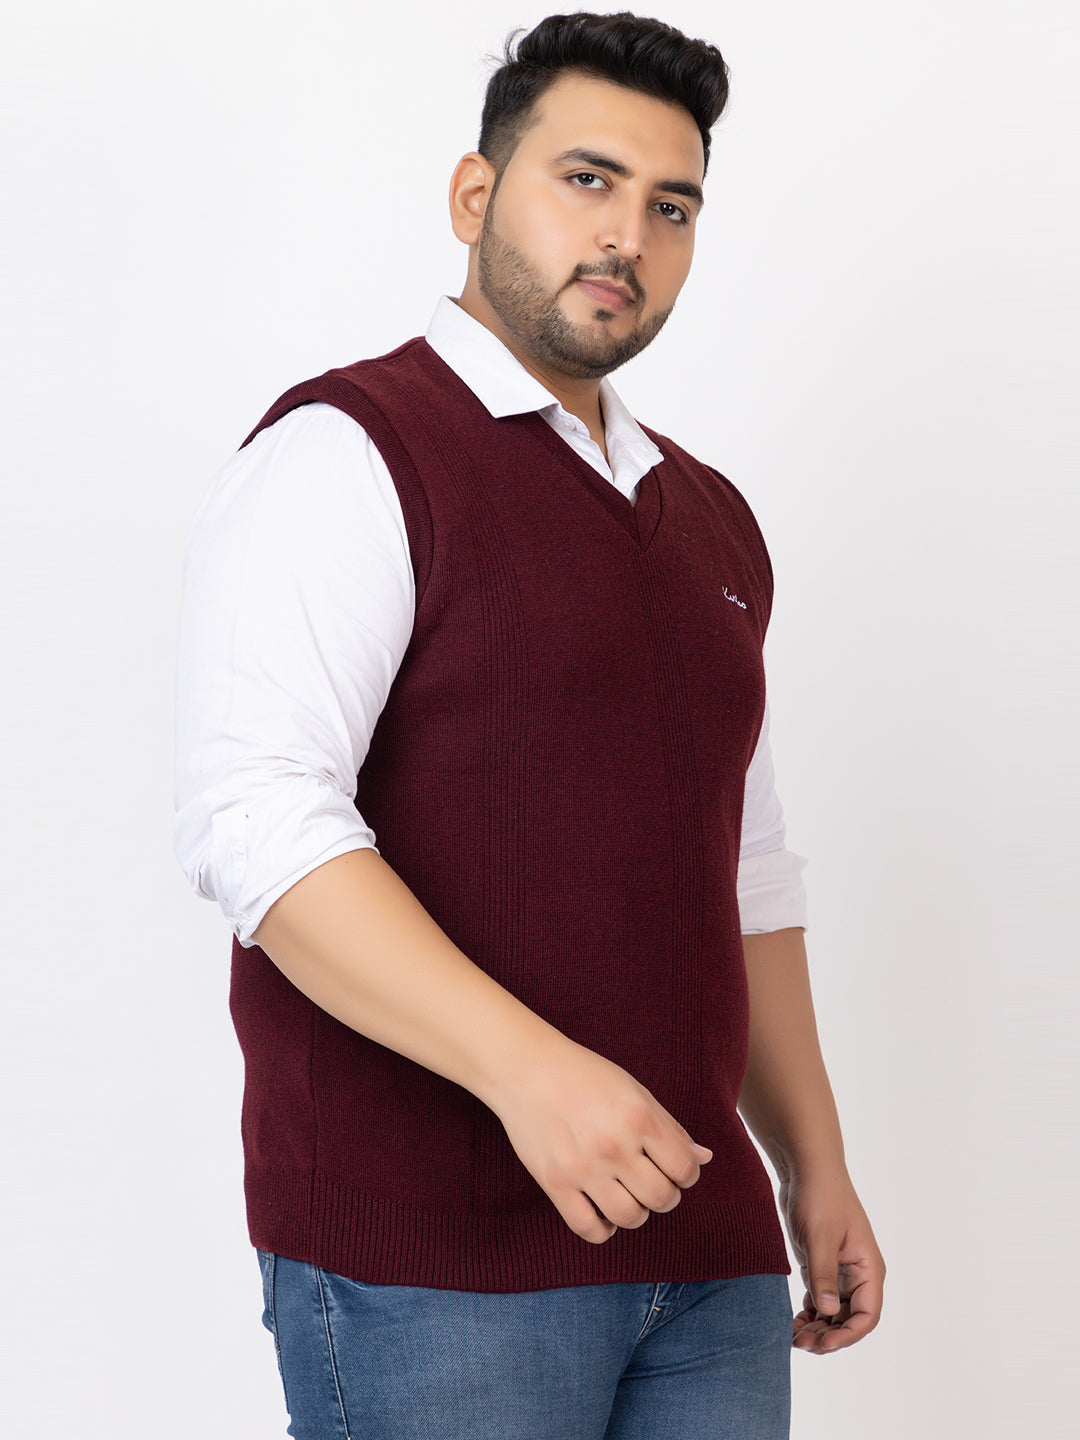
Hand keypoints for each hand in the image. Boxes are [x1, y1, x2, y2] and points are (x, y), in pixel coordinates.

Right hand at [491, 1038, 711, 1243]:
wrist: (527, 1069)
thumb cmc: (585, 1076)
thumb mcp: (634, 1091)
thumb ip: (670, 1126)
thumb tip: (704, 1158)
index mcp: (639, 1117)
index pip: (685, 1169)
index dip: (686, 1173)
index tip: (673, 1167)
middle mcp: (614, 1145)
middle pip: (662, 1198)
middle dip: (664, 1194)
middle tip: (651, 1180)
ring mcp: (583, 1167)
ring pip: (630, 1217)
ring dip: (637, 1212)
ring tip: (627, 1194)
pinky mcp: (554, 1183)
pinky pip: (589, 1228)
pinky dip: (603, 1229)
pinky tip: (603, 1211)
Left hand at [780, 1170, 884, 1353]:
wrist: (805, 1166)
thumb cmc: (819, 1195)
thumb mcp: (819, 1235)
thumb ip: (823, 1274)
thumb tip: (826, 1312)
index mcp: (868, 1268)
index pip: (867, 1316)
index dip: (847, 1335)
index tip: (822, 1342)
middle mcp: (858, 1274)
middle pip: (849, 1320)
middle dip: (828, 1336)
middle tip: (799, 1344)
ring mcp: (839, 1271)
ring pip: (833, 1313)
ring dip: (817, 1328)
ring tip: (792, 1337)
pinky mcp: (821, 1264)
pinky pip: (819, 1299)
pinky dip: (809, 1313)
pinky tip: (792, 1321)